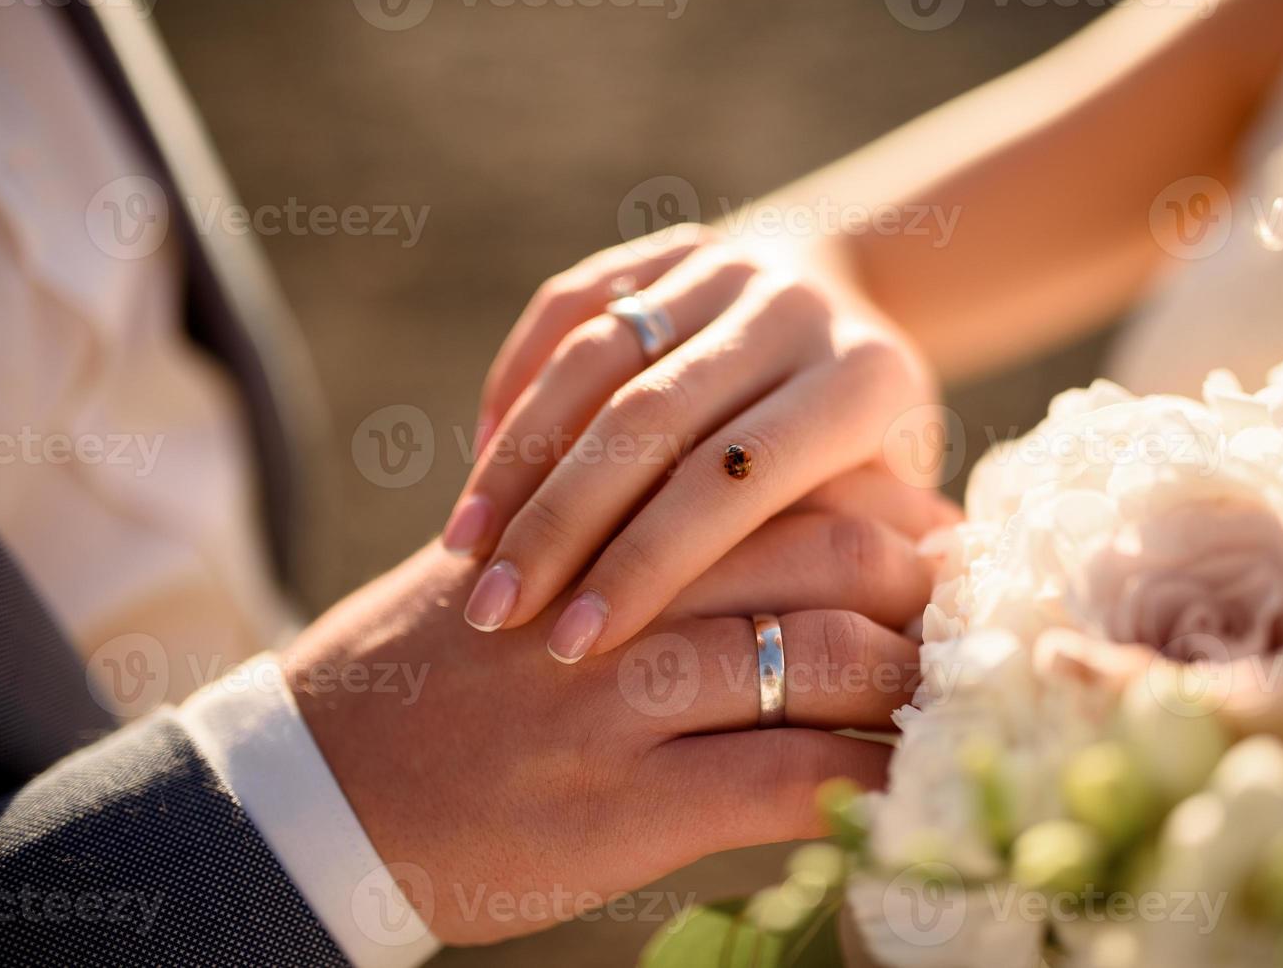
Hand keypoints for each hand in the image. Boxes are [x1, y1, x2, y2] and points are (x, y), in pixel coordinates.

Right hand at [287, 502, 937, 944]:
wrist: (317, 781)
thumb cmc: (423, 666)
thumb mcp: (515, 559)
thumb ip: (612, 527)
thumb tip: (739, 523)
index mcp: (598, 510)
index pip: (774, 478)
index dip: (873, 497)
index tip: (929, 522)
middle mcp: (618, 586)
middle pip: (816, 549)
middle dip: (912, 576)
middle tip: (965, 601)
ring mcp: (620, 694)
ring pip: (816, 656)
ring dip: (905, 677)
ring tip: (953, 690)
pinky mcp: (623, 804)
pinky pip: (783, 782)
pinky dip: (860, 783)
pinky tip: (901, 789)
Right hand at [439, 224, 943, 662]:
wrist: (853, 301)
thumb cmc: (871, 450)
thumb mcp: (892, 503)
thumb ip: (852, 565)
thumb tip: (807, 671)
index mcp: (863, 381)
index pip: (739, 477)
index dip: (653, 559)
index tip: (580, 641)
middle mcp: (792, 306)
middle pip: (653, 416)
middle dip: (563, 518)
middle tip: (495, 609)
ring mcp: (724, 263)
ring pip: (596, 359)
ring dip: (518, 460)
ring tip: (464, 550)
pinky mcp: (663, 244)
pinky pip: (568, 308)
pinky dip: (516, 386)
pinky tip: (479, 470)